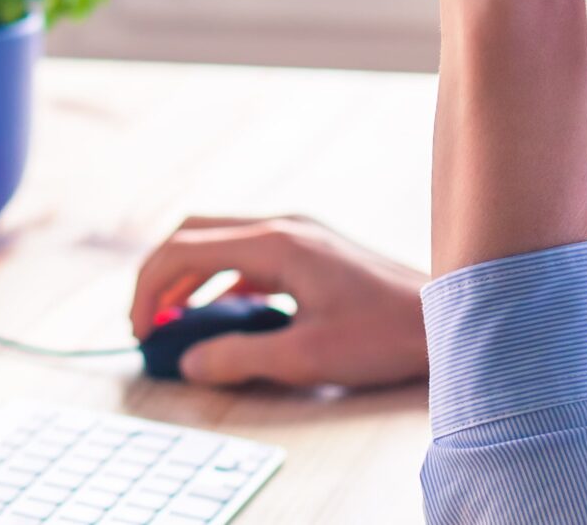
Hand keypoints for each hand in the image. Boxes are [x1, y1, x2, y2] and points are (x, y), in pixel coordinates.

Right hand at [127, 215, 428, 388]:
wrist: (447, 316)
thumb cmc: (384, 334)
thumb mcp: (305, 357)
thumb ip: (239, 357)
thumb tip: (189, 361)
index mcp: (275, 244)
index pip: (184, 248)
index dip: (149, 287)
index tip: (139, 328)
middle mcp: (283, 226)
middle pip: (195, 233)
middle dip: (161, 275)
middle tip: (145, 321)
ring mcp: (299, 233)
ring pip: (221, 241)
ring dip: (191, 277)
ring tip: (175, 322)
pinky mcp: (312, 248)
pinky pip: (249, 255)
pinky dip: (222, 280)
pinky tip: (225, 317)